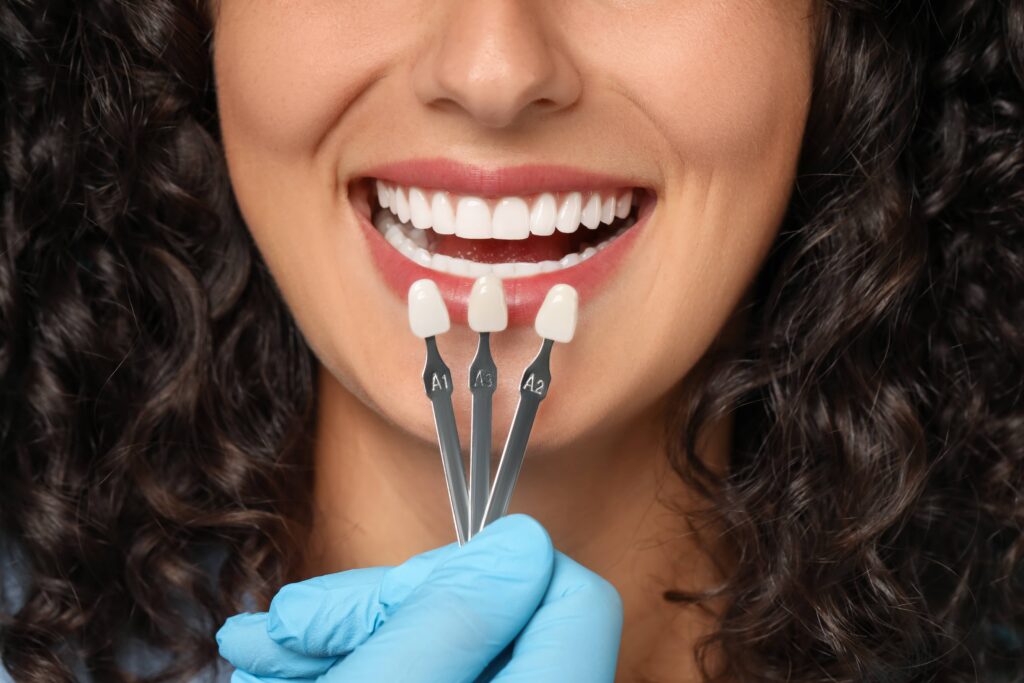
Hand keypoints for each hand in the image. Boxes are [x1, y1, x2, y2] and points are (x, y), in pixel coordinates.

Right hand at [215, 514, 622, 681]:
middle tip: (299, 621)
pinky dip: (356, 658)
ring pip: (447, 640)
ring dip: (353, 631)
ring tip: (267, 645)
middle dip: (389, 601)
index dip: (490, 572)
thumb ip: (456, 619)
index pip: (571, 597)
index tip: (408, 581)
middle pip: (497, 614)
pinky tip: (283, 663)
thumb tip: (524, 543)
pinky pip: (422, 667)